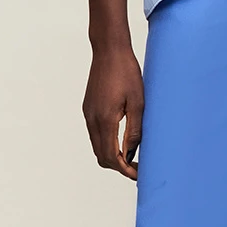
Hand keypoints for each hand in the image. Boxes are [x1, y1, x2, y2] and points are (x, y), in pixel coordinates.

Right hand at [83, 45, 143, 179]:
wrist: (109, 51)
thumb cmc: (127, 73)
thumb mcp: (138, 102)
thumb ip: (134, 130)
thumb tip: (132, 153)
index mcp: (105, 120)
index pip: (111, 157)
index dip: (125, 170)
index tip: (138, 175)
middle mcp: (92, 120)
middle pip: (101, 157)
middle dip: (118, 167)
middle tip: (137, 168)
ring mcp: (88, 114)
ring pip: (97, 147)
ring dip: (112, 156)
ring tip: (132, 156)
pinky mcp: (88, 108)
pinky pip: (95, 135)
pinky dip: (106, 144)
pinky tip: (121, 140)